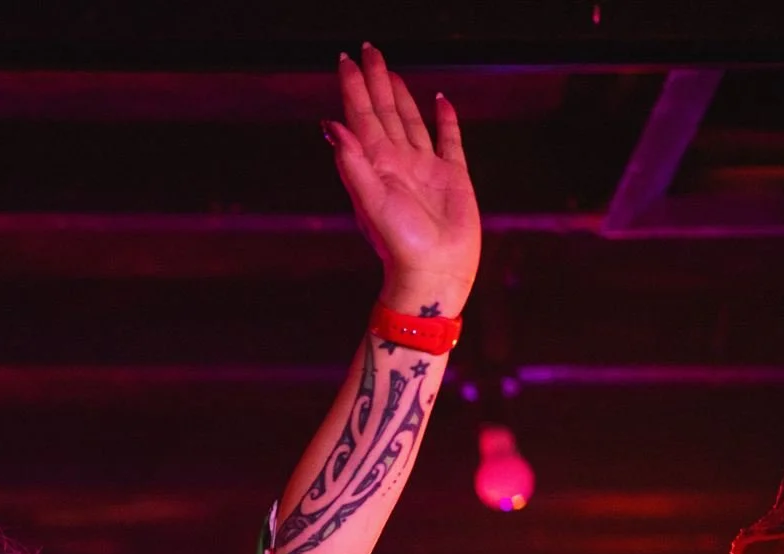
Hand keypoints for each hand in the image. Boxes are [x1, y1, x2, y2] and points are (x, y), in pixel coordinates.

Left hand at [329, 44, 481, 314]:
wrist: (434, 273)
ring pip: (410, 121)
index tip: (346, 59)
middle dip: (375, 80)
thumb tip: (330, 125)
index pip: (361, 116)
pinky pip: (448, 139)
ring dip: (400, 96)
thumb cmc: (399, 243)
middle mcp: (397, 161)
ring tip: (392, 72)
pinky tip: (440, 100)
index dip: (353, 87)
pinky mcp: (452, 176)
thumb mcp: (370, 200)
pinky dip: (444, 118)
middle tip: (368, 50)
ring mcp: (424, 167)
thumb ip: (351, 162)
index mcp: (375, 164)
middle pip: (383, 111)